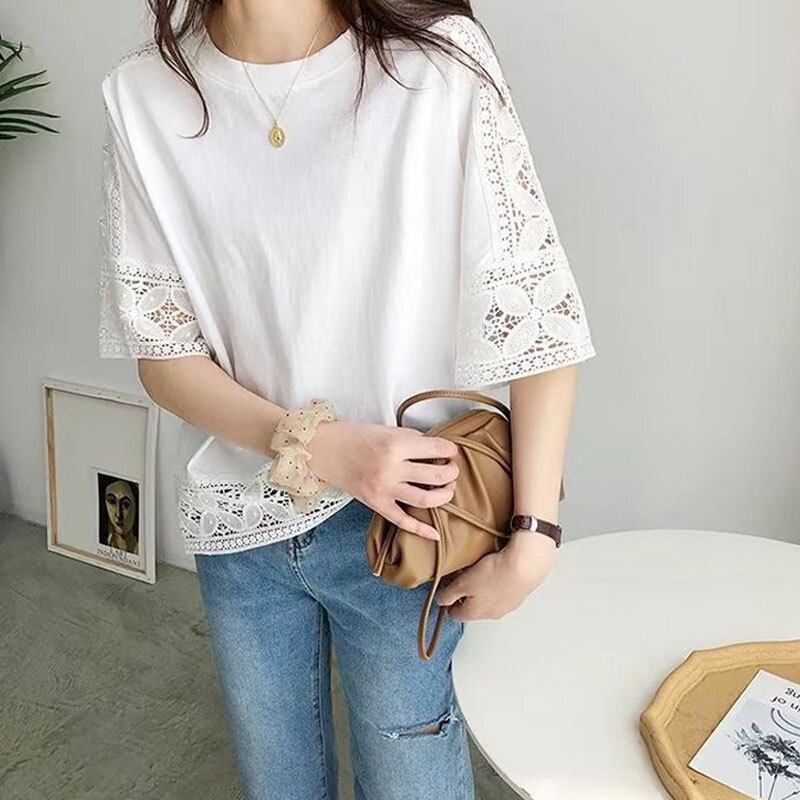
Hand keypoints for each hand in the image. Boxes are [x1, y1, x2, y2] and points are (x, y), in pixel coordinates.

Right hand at [308, 419, 458, 540]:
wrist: (324, 449)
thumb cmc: (355, 436)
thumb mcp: (387, 429)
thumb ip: (412, 440)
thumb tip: (436, 451)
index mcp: (396, 445)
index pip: (437, 449)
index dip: (450, 450)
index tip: (451, 451)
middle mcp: (392, 469)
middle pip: (436, 476)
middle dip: (452, 473)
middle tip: (452, 469)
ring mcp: (384, 489)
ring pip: (426, 499)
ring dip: (444, 495)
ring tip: (447, 488)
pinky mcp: (376, 504)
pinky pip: (402, 521)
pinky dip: (421, 530)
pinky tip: (436, 534)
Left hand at [436, 531, 556, 620]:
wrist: (525, 565)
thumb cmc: (494, 575)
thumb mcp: (463, 583)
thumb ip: (449, 594)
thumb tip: (441, 601)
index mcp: (475, 613)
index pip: (455, 615)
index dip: (448, 602)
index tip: (447, 589)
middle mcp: (491, 614)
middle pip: (472, 607)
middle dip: (465, 593)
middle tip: (463, 575)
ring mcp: (507, 606)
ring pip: (488, 599)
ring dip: (482, 588)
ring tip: (481, 569)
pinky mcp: (518, 595)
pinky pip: (502, 591)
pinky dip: (497, 583)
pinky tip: (497, 569)